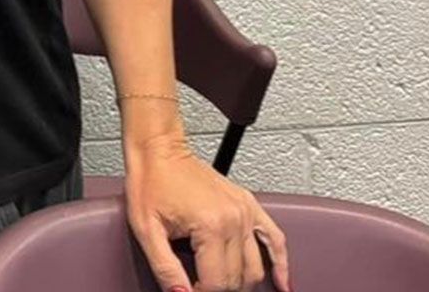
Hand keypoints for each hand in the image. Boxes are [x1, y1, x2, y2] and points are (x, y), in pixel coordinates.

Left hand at [125, 134, 289, 291]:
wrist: (159, 150)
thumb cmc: (151, 182)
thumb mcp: (146, 230)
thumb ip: (165, 268)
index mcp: (210, 226)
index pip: (217, 283)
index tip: (189, 291)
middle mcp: (234, 219)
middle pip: (237, 279)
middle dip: (219, 289)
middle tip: (201, 286)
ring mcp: (246, 212)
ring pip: (255, 267)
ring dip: (241, 283)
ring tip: (223, 285)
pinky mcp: (250, 205)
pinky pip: (276, 240)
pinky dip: (281, 264)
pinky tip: (282, 283)